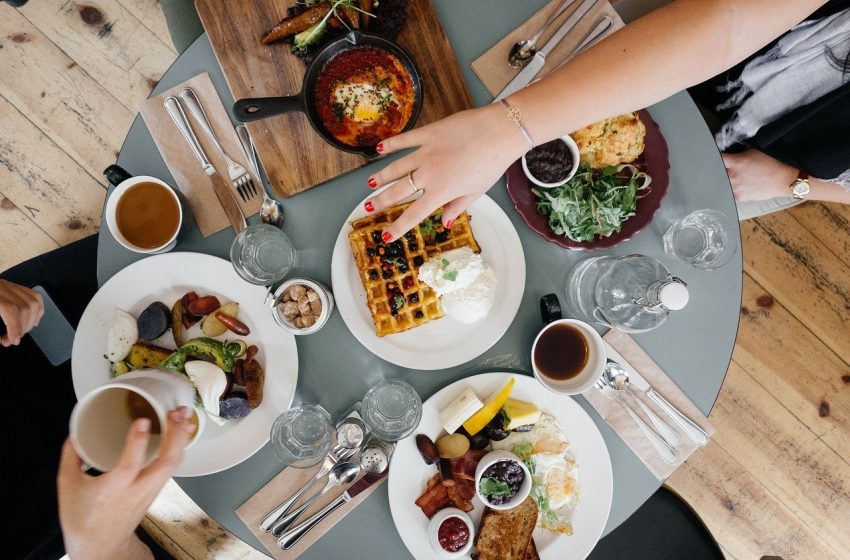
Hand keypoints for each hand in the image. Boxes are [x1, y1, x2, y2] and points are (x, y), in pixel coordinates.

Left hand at [0, 279, 43, 345]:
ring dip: (32, 321)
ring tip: (21, 332)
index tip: (14, 340)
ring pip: (34, 301)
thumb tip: (4, 339)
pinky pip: (35, 296)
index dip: (15, 326)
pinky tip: (32, 321)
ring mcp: (9, 286)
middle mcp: (2, 287)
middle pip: (25, 306)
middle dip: (23, 327)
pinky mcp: (14, 287)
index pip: (10, 309)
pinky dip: (38, 311)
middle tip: (14, 339)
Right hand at [58, 407, 194, 559]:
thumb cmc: (83, 518)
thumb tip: (75, 433)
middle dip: (176, 437)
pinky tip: (179, 432)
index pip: (129, 466)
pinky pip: (172, 467)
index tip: (142, 421)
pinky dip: (178, 447)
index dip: (137, 442)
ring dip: (181, 439)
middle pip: (166, 464)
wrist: (100, 545)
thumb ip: (71, 457)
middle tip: (177, 413)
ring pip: (173, 465)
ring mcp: (150, 491)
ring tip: (183, 416)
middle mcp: (137, 491)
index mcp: (113, 491)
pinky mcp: (156, 490)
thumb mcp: (67, 487)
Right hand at [364, 103, 527, 240]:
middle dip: (381, 201)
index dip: (398, 227)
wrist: (499, 132)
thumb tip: (445, 222)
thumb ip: (458, 206)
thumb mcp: (476, 191)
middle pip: (399, 191)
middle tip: (368, 207)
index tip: (386, 236)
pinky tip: (379, 149)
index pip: (414, 214)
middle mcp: (428, 174)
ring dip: (382, 176)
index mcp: (441, 191)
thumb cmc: (492, 163)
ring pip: (396, 167)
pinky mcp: (428, 133)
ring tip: (370, 184)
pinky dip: (391, 144)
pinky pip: (405, 140)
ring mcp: (426, 152)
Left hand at [722, 149, 798, 202]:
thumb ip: (743, 149)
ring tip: (731, 178)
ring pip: (722, 184)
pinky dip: (731, 190)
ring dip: (725, 181)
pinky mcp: (740, 197)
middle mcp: (733, 176)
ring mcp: (735, 188)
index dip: (715, 156)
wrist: (785, 180)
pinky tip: (736, 187)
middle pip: (717, 173)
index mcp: (736, 162)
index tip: (714, 156)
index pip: (718, 158)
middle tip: (723, 168)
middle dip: (720, 170)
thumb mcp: (757, 150)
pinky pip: (730, 193)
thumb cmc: (775, 164)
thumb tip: (737, 147)